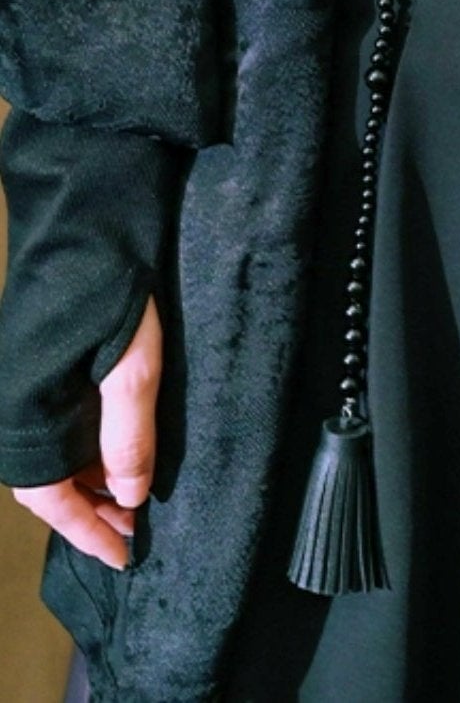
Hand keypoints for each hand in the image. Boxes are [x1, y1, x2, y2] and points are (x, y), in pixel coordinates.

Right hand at [10, 291, 160, 569]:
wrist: (91, 211)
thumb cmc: (111, 286)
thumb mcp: (134, 365)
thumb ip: (128, 436)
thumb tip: (128, 497)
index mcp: (23, 411)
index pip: (48, 497)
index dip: (87, 530)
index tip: (123, 556)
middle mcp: (13, 400)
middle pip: (47, 478)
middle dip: (91, 509)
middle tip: (137, 528)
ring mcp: (24, 377)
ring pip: (54, 449)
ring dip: (92, 476)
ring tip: (136, 492)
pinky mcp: (39, 356)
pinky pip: (58, 418)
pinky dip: (89, 441)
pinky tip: (121, 444)